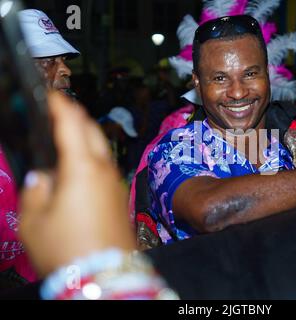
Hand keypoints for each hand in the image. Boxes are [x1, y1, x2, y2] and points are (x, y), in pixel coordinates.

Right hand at [19, 92, 135, 276]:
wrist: (106, 275)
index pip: (72, 123)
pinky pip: (106, 165)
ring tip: (66, 135)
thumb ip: (36, 189)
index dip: (59, 104)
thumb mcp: (35, 220)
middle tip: (57, 111)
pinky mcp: (120, 196)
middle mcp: (105, 169)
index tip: (50, 94)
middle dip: (76, 115)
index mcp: (82, 167)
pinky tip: (79, 165)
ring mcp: (116, 182)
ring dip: (86, 135)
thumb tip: (43, 176)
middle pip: (92, 129)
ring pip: (102, 147)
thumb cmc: (66, 249)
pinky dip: (93, 155)